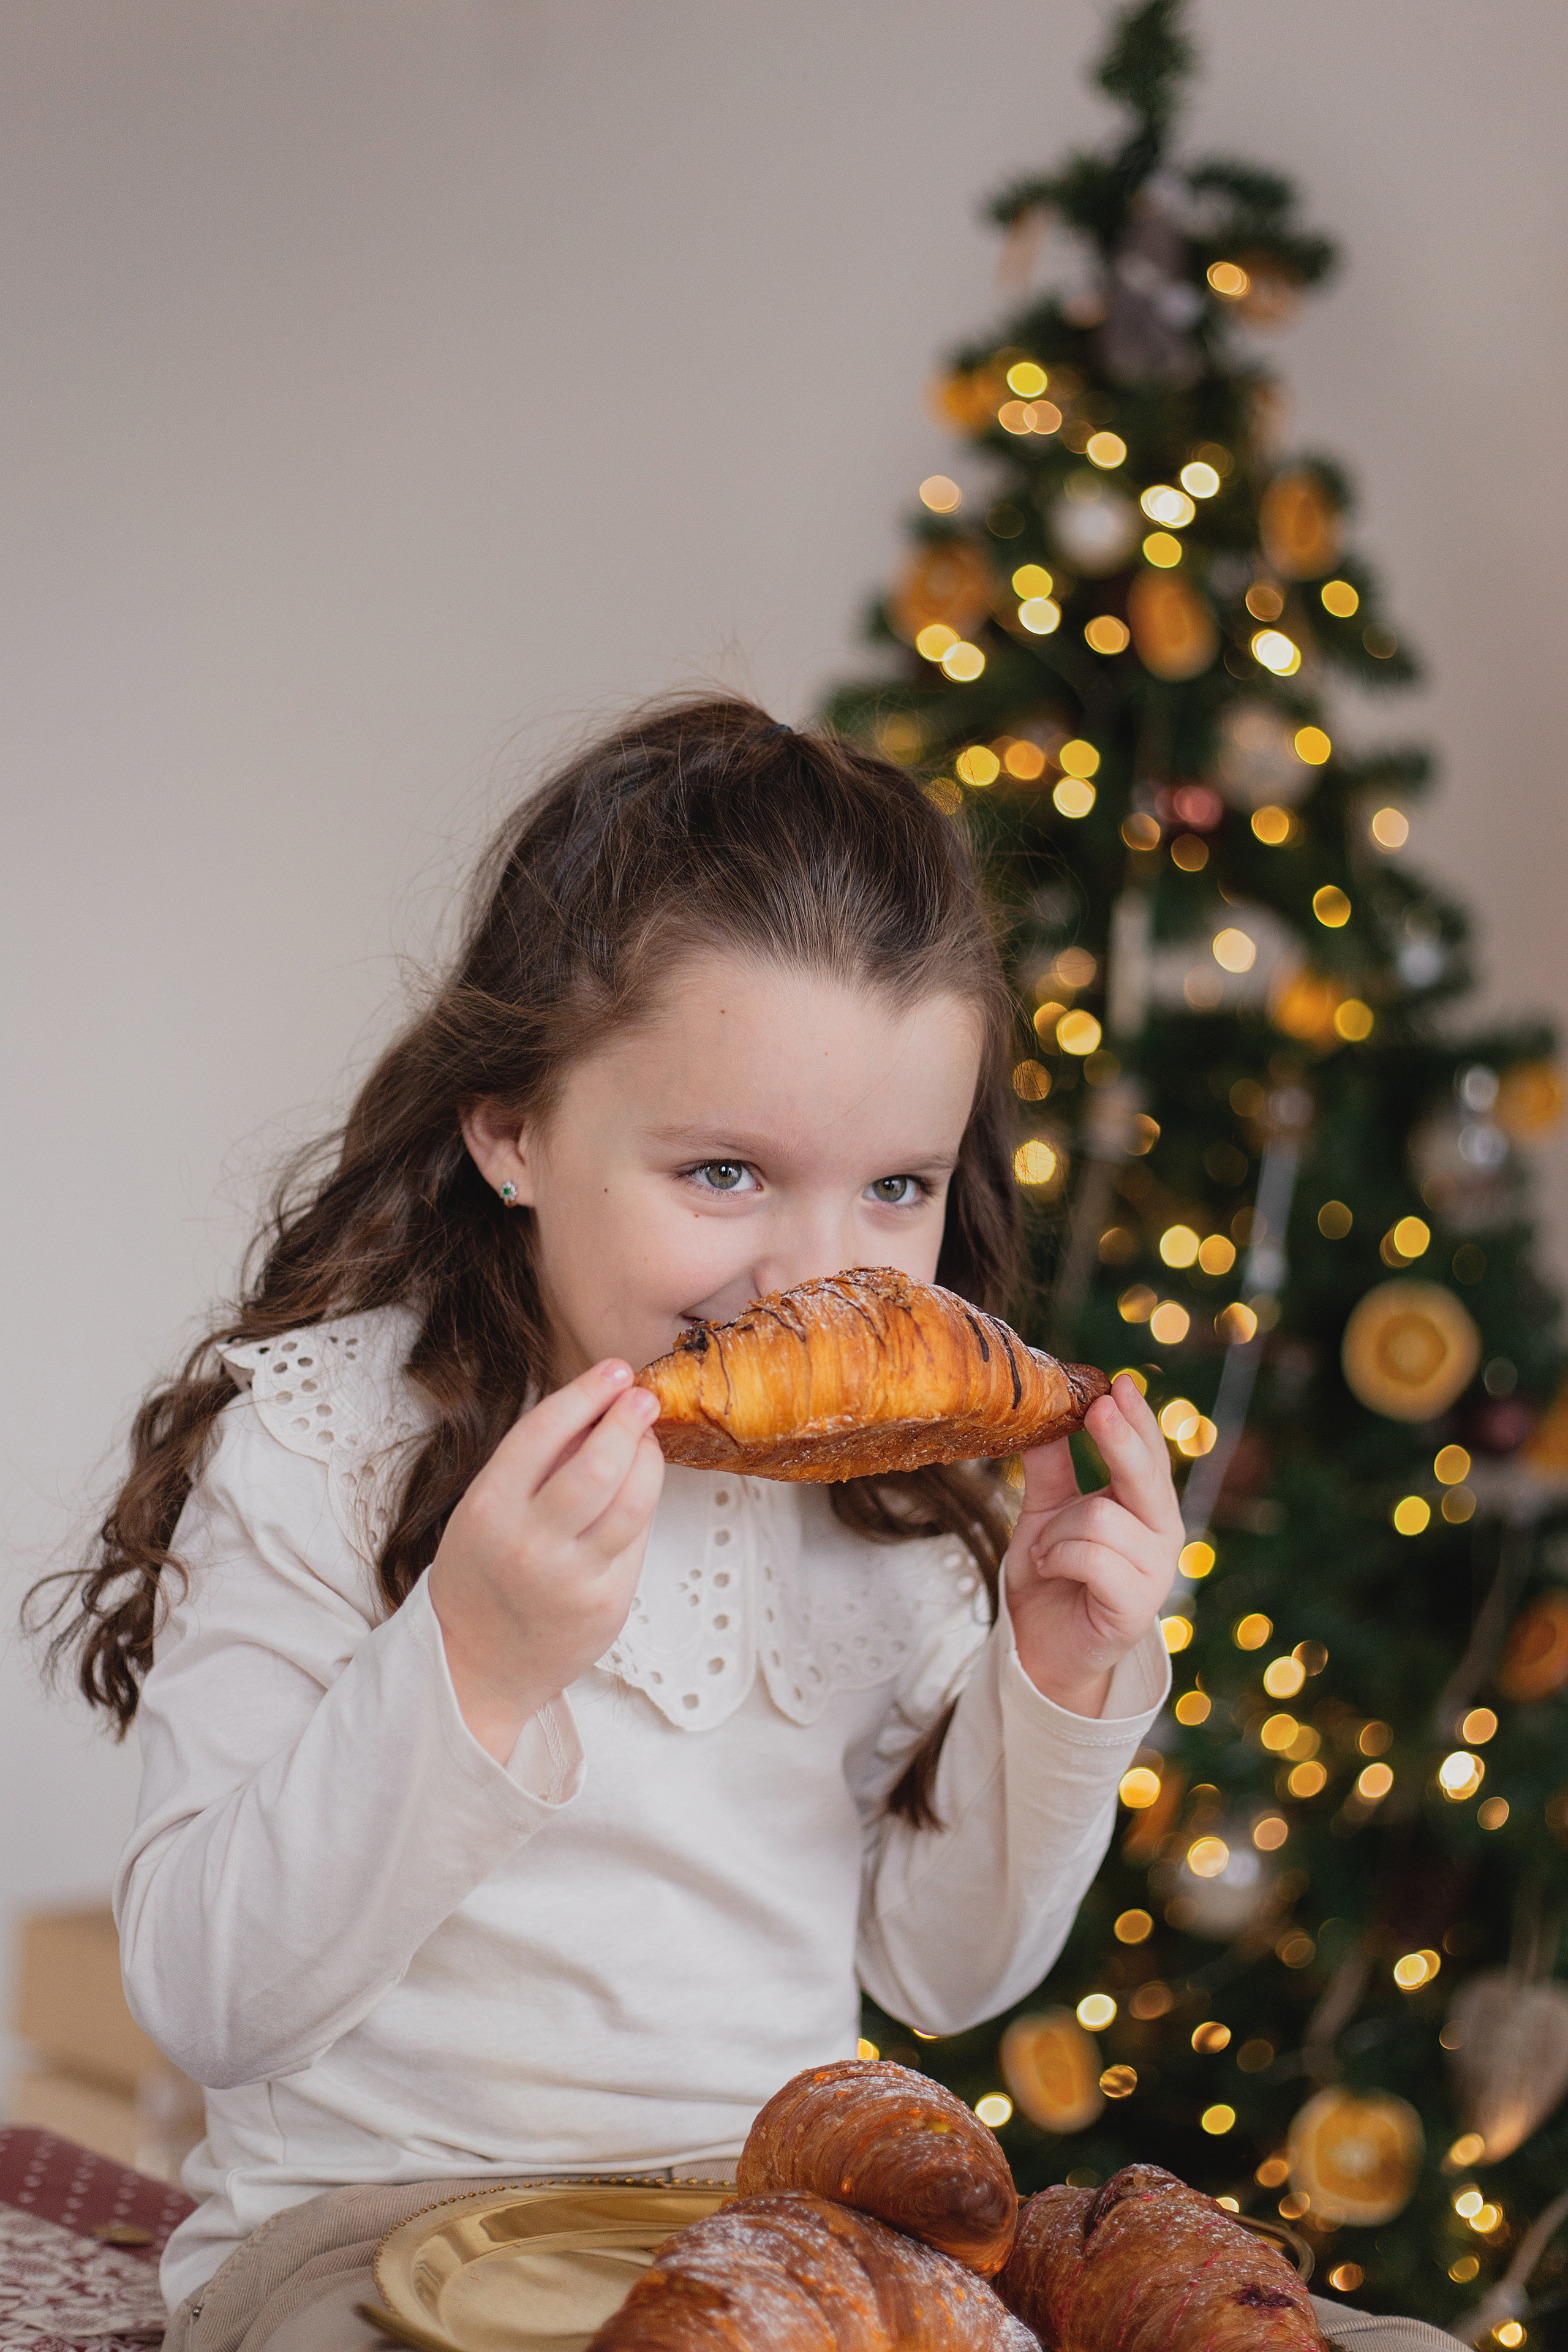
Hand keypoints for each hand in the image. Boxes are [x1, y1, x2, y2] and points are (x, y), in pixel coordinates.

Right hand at [427, 1360, 664, 1760]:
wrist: (476, 1665)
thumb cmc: (481, 1576)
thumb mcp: (485, 1509)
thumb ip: (535, 1462)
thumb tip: (597, 1408)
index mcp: (489, 1510)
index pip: (543, 1432)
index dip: (585, 1393)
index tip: (614, 1370)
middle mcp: (530, 1544)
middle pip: (599, 1464)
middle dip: (627, 1420)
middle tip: (641, 1397)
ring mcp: (573, 1579)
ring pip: (633, 1500)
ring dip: (648, 1457)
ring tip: (645, 1437)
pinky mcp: (607, 1604)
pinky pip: (638, 1538)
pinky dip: (642, 1503)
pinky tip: (638, 1485)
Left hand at [1003, 1373, 1181, 1717]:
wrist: (1041, 1648)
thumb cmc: (1051, 1574)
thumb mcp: (1045, 1511)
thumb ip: (1051, 1467)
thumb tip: (1046, 1410)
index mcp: (1145, 1506)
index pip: (1148, 1453)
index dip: (1136, 1418)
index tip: (1118, 1385)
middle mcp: (1161, 1533)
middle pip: (1145, 1475)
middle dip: (1120, 1440)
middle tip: (1099, 1409)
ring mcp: (1155, 1572)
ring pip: (1101, 1518)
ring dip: (1056, 1532)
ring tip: (1044, 1552)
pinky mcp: (1137, 1607)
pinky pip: (1092, 1558)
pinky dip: (1058, 1557)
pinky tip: (1049, 1568)